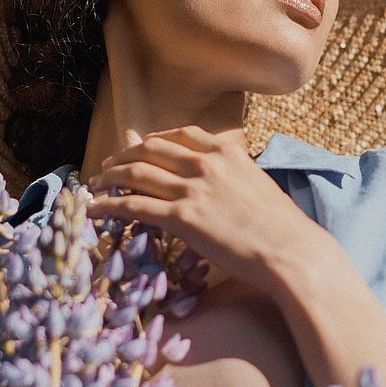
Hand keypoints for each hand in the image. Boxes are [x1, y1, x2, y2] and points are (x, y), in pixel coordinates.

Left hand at [85, 125, 324, 295]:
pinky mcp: (182, 218)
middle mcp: (206, 164)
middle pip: (151, 149)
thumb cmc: (282, 228)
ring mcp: (192, 189)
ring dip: (109, 178)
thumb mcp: (258, 187)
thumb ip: (232, 178)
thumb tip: (218, 186)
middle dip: (123, 156)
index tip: (138, 148)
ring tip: (95, 185)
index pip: (179, 135)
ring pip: (136, 174)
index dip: (152, 141)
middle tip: (107, 167)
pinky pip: (134, 205)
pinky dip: (109, 205)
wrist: (290, 251)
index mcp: (226, 152)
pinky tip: (96, 210)